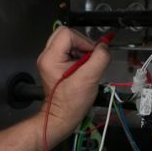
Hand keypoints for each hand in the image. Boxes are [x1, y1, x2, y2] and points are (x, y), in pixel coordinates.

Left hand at [36, 26, 110, 144]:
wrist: (62, 117)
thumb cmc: (71, 102)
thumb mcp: (90, 78)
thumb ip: (100, 58)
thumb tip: (104, 45)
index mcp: (50, 57)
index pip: (68, 33)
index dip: (83, 41)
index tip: (91, 55)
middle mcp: (47, 56)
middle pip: (66, 34)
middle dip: (82, 43)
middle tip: (88, 58)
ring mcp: (50, 60)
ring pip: (68, 42)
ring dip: (81, 51)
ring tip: (84, 67)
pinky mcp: (55, 65)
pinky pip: (68, 51)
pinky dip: (78, 56)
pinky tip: (81, 70)